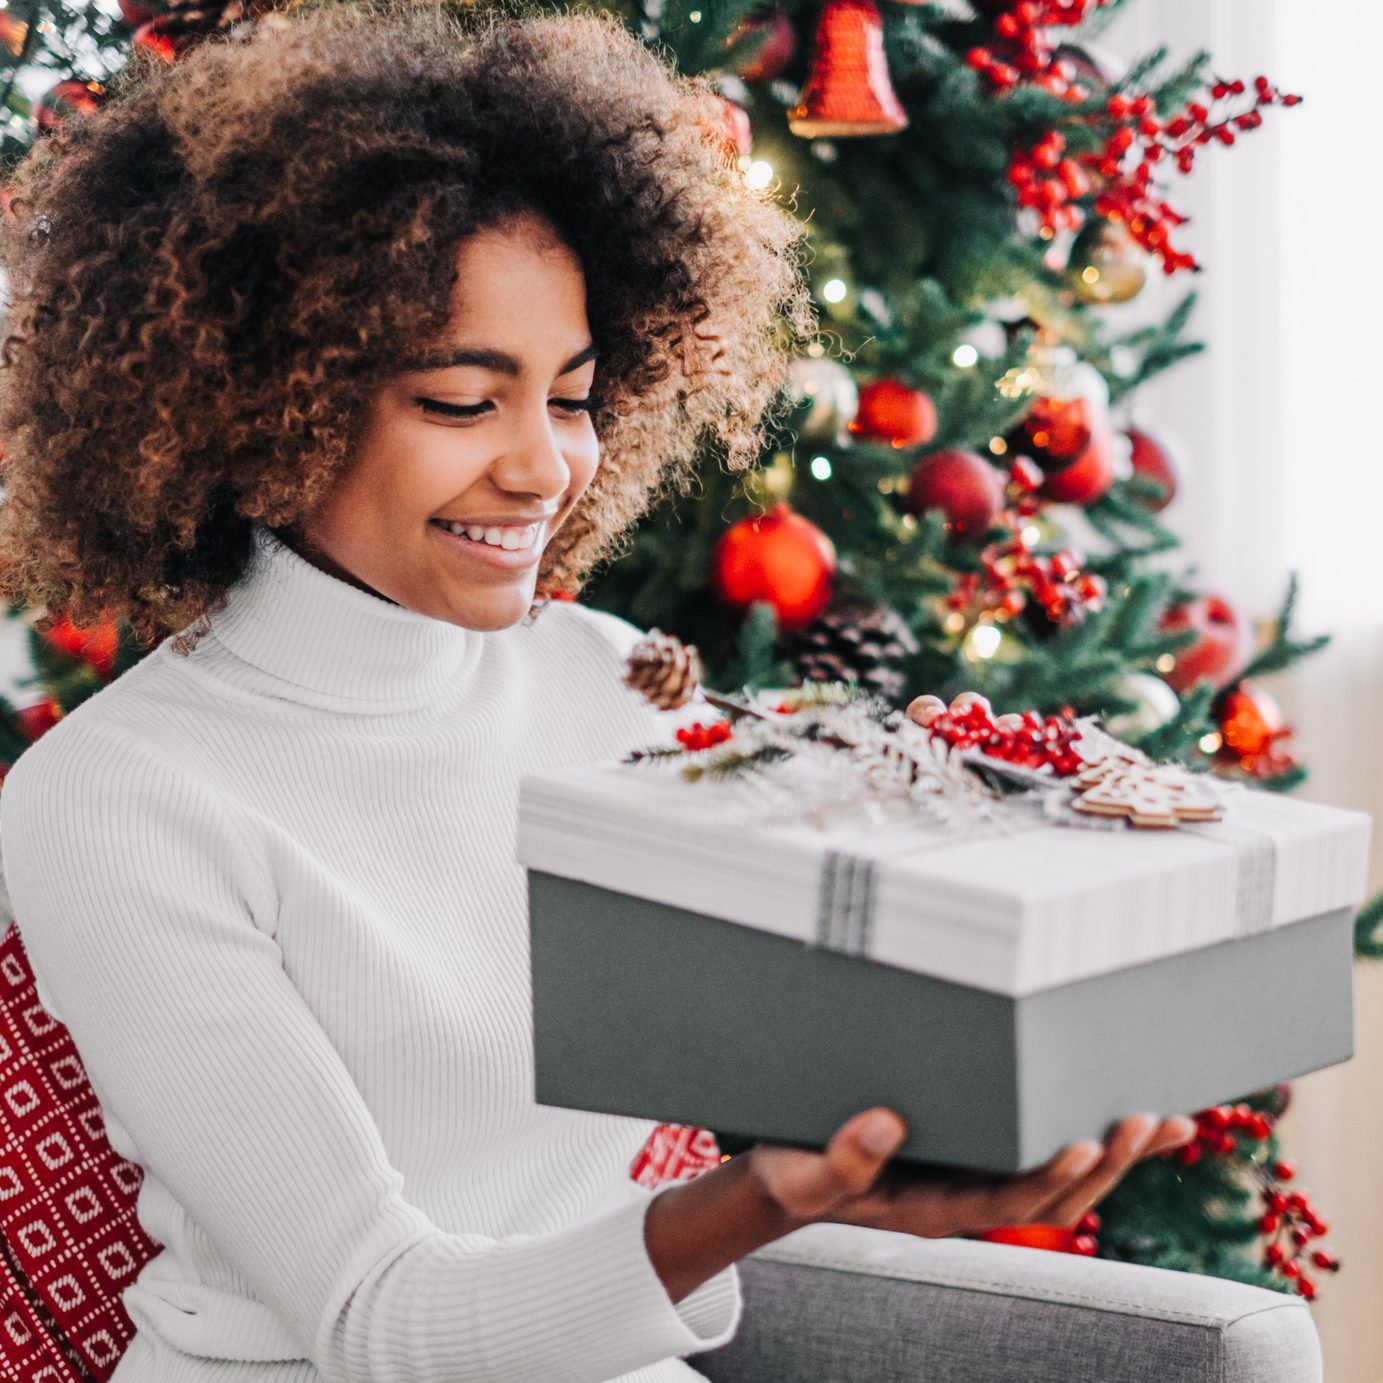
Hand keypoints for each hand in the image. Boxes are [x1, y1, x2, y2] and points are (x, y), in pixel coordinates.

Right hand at [745, 1107, 1196, 1237]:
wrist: (793, 1176)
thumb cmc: (797, 1171)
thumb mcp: (803, 1171)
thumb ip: (840, 1158)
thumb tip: (885, 1124)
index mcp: (929, 1208)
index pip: (1001, 1200)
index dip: (1047, 1176)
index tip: (1083, 1141)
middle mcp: (965, 1198)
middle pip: (1050, 1196)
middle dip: (1101, 1163)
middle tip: (1140, 1120)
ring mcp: (977, 1180)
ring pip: (1062, 1180)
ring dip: (1115, 1156)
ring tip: (1166, 1122)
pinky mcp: (982, 1156)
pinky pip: (1049, 1151)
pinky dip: (1101, 1140)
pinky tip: (1146, 1122)